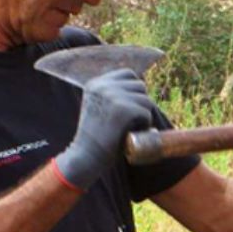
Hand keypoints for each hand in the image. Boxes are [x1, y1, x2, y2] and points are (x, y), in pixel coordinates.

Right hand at [54, 69, 155, 189]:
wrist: (86, 157)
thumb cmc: (97, 136)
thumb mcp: (101, 107)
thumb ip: (114, 95)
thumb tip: (142, 85)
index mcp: (95, 83)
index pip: (129, 74)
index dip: (135, 91)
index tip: (130, 108)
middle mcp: (102, 86)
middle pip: (140, 86)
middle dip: (140, 104)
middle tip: (131, 121)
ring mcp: (112, 96)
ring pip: (146, 100)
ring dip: (144, 115)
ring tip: (132, 128)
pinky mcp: (122, 110)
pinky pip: (146, 113)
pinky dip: (145, 125)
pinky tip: (133, 133)